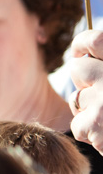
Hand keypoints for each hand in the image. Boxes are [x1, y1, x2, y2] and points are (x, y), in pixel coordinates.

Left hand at [67, 30, 102, 153]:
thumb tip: (87, 51)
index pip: (94, 40)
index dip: (82, 44)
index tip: (80, 51)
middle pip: (78, 69)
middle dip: (84, 82)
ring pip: (77, 99)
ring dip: (89, 110)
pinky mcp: (96, 123)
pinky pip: (78, 124)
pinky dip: (90, 132)